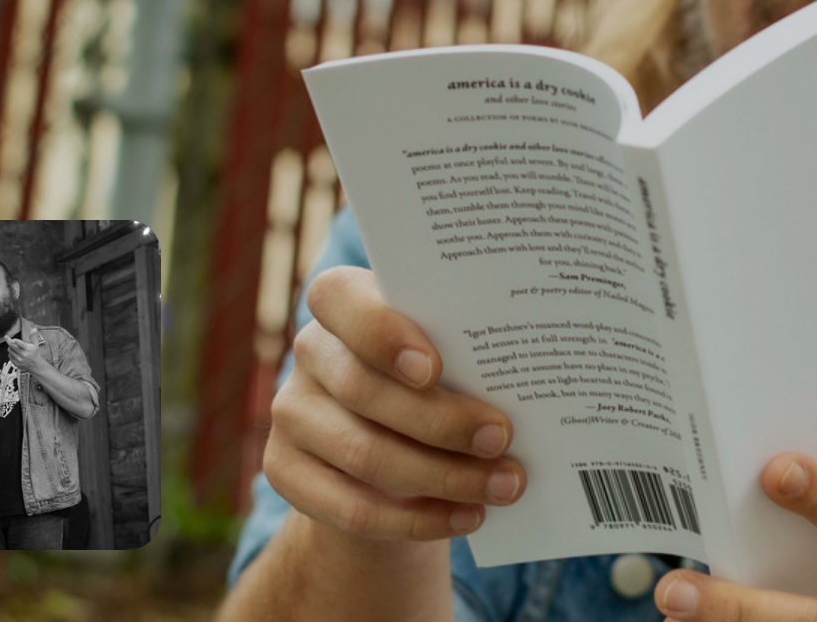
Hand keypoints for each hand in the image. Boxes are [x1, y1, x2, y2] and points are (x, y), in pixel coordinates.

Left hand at [4, 336, 52, 375]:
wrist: (35, 364)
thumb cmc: (34, 352)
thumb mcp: (35, 344)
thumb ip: (33, 336)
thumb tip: (34, 329)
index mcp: (28, 349)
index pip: (21, 344)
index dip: (16, 341)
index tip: (12, 339)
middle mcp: (23, 354)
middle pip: (12, 346)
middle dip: (9, 341)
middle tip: (6, 337)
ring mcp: (19, 359)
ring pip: (10, 350)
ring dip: (10, 347)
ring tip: (14, 347)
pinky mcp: (16, 363)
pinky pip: (9, 356)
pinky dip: (11, 353)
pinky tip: (15, 352)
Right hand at [262, 266, 525, 542]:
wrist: (390, 451)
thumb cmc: (437, 382)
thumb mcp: (450, 355)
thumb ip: (467, 357)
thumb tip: (530, 387)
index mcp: (344, 303)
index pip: (338, 297)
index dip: (381, 333)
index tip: (434, 368)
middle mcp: (310, 351)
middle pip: (364, 389)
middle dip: (441, 420)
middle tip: (502, 438)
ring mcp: (291, 413)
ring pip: (364, 453)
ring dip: (443, 476)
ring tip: (503, 485)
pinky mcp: (286, 471)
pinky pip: (352, 508)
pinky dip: (418, 519)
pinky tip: (468, 516)